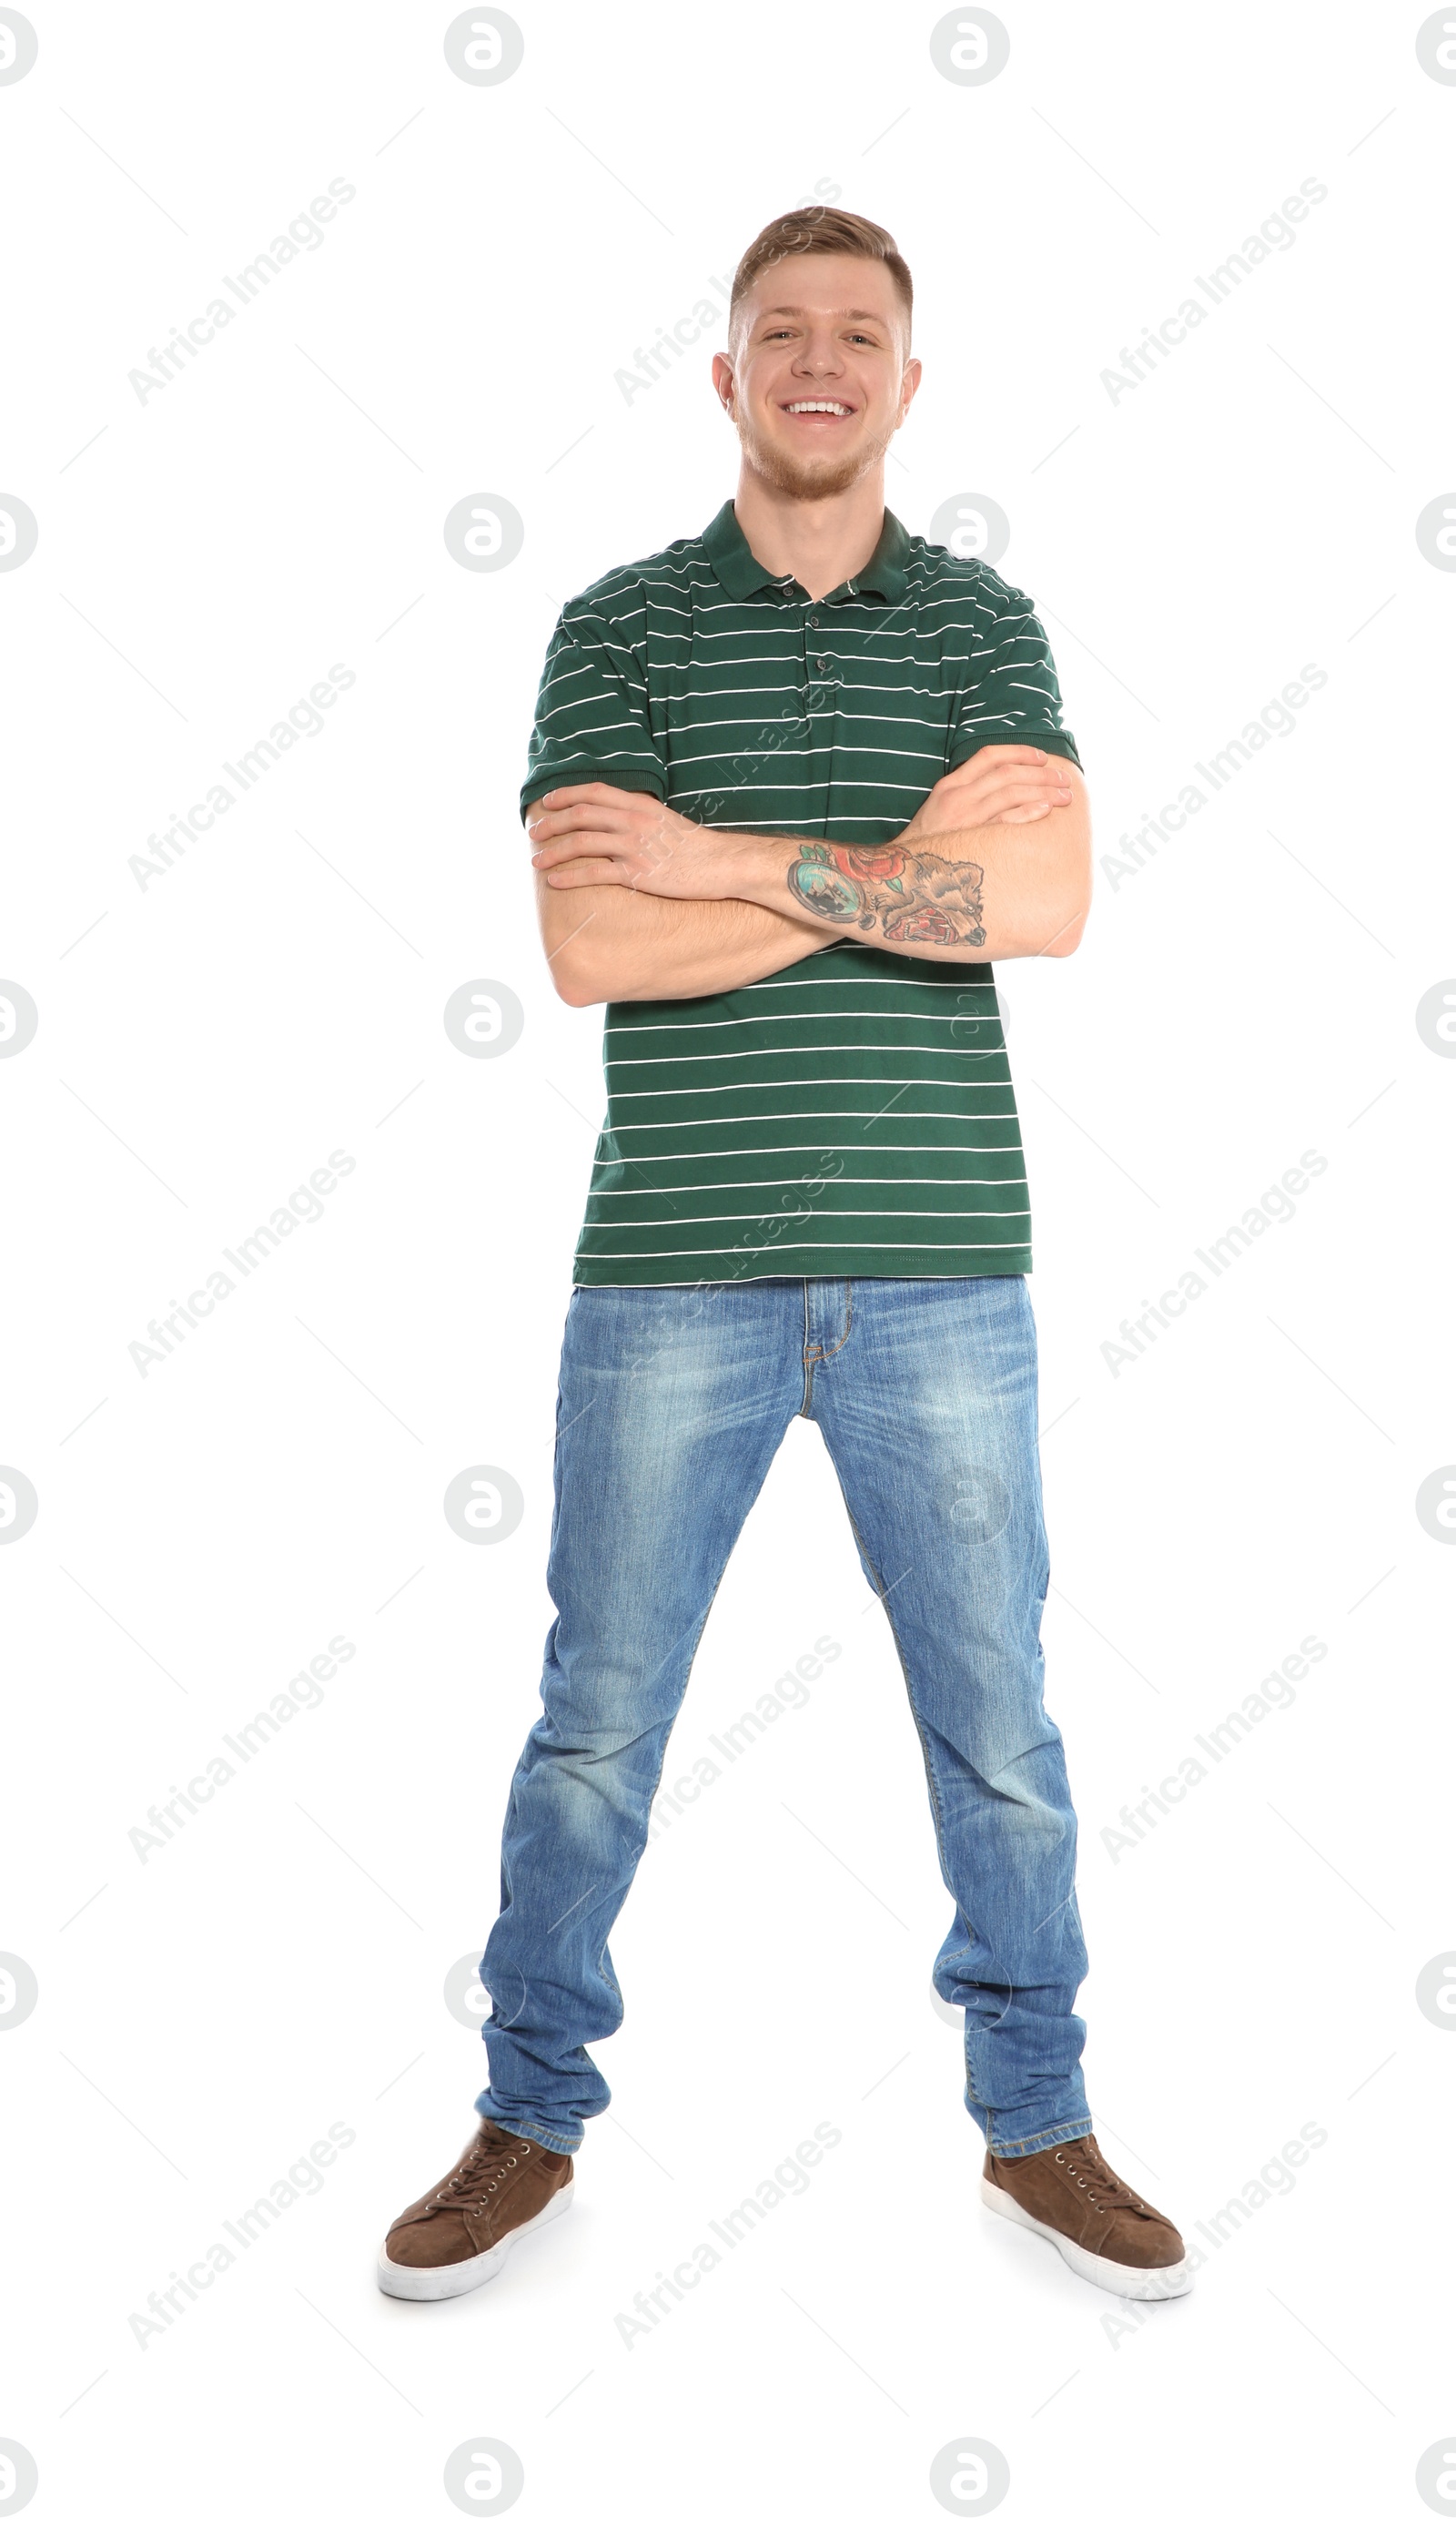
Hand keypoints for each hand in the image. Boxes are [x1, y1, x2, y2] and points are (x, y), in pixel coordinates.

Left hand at [528, 783, 740, 899]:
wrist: (722, 865)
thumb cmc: (696, 847)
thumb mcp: (666, 820)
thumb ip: (640, 816)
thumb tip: (618, 818)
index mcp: (640, 805)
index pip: (594, 792)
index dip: (566, 794)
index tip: (548, 802)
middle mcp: (634, 821)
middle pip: (581, 815)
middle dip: (552, 823)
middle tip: (534, 832)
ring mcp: (634, 847)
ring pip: (582, 843)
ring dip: (554, 852)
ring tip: (536, 861)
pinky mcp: (638, 874)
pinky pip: (595, 874)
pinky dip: (570, 877)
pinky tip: (555, 882)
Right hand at [903, 744, 1072, 841]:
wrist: (904, 870)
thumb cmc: (927, 843)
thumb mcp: (940, 809)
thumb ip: (966, 795)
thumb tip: (1001, 790)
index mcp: (951, 785)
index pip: (989, 755)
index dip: (1019, 752)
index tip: (1042, 757)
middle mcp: (958, 795)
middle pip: (1007, 773)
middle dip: (1041, 773)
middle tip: (1064, 779)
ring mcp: (964, 816)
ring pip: (1011, 792)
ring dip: (1043, 790)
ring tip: (1065, 796)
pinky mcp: (971, 837)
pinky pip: (1005, 820)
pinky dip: (1028, 811)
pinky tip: (1046, 809)